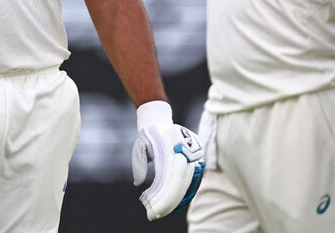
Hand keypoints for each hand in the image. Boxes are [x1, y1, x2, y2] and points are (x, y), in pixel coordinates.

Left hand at [131, 101, 204, 219]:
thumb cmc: (148, 135)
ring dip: (176, 201)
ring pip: (187, 185)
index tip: (152, 210)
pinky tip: (173, 204)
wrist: (160, 120)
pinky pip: (191, 181)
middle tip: (153, 215)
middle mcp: (186, 153)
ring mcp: (194, 156)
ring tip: (161, 212)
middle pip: (180, 185)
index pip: (171, 179)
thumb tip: (138, 183)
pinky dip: (183, 194)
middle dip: (168, 203)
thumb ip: (139, 163)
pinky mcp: (196, 160)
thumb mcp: (139, 146)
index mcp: (172, 148)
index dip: (164, 198)